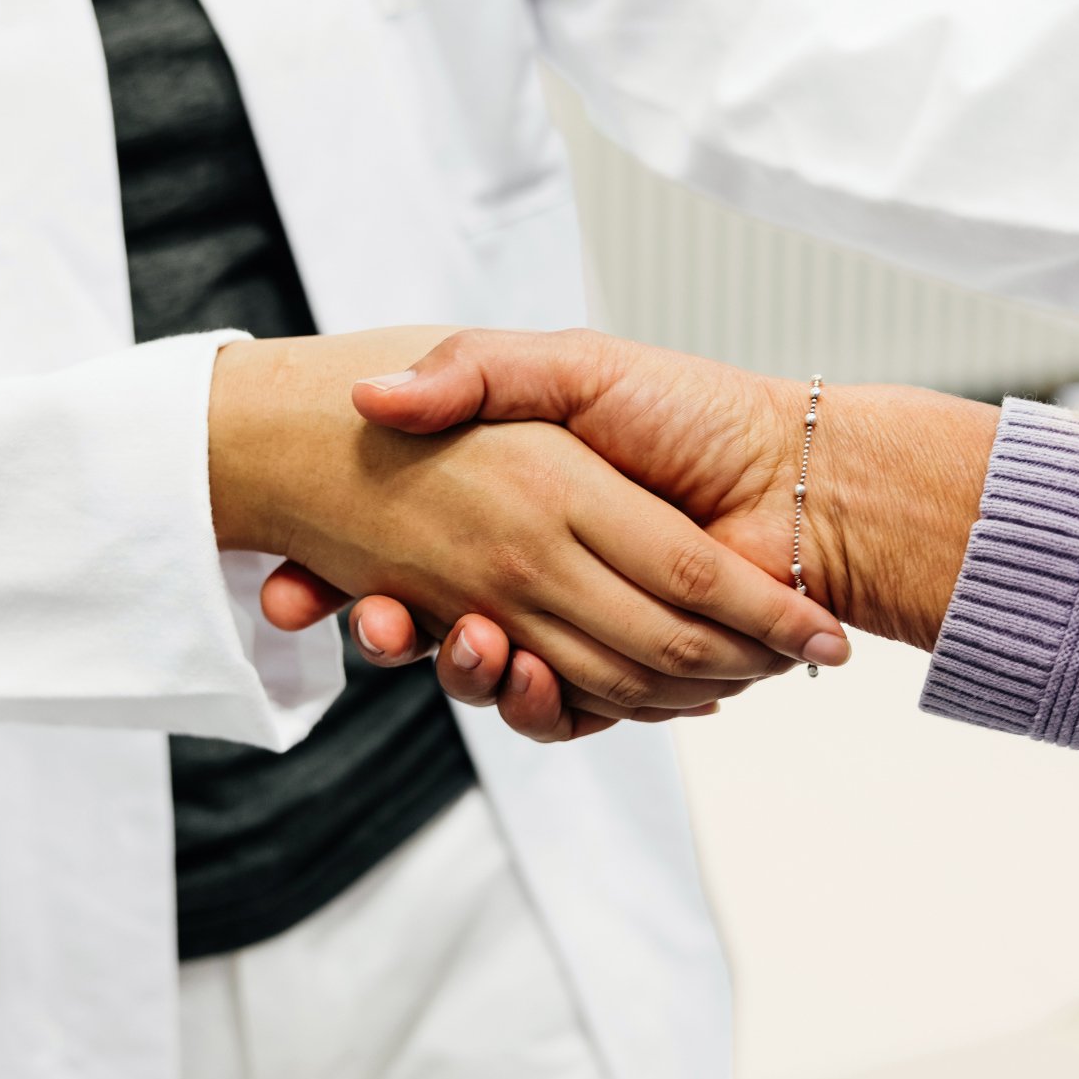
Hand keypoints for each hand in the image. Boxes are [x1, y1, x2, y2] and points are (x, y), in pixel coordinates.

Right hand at [208, 329, 848, 736]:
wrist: (789, 466)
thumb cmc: (684, 406)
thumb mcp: (567, 364)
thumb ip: (476, 372)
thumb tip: (373, 397)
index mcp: (518, 508)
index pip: (405, 559)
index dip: (337, 586)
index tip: (289, 587)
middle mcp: (537, 575)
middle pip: (436, 626)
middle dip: (386, 636)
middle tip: (364, 618)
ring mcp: (575, 629)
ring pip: (493, 678)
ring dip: (463, 672)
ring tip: (462, 637)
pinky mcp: (621, 677)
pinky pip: (563, 713)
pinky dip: (540, 704)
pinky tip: (522, 669)